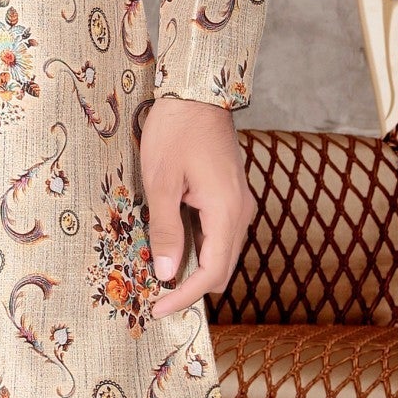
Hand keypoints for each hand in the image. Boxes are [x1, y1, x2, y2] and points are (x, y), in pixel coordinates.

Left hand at [140, 96, 256, 316]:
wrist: (198, 90)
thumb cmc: (176, 130)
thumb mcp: (162, 180)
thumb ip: (166, 229)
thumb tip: (167, 273)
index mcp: (226, 213)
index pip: (211, 273)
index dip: (184, 296)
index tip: (158, 308)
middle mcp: (240, 212)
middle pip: (221, 267)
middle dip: (191, 287)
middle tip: (157, 297)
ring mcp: (238, 201)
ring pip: (222, 250)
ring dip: (196, 266)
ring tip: (162, 272)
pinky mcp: (230, 190)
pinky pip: (220, 230)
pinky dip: (200, 245)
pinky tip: (176, 242)